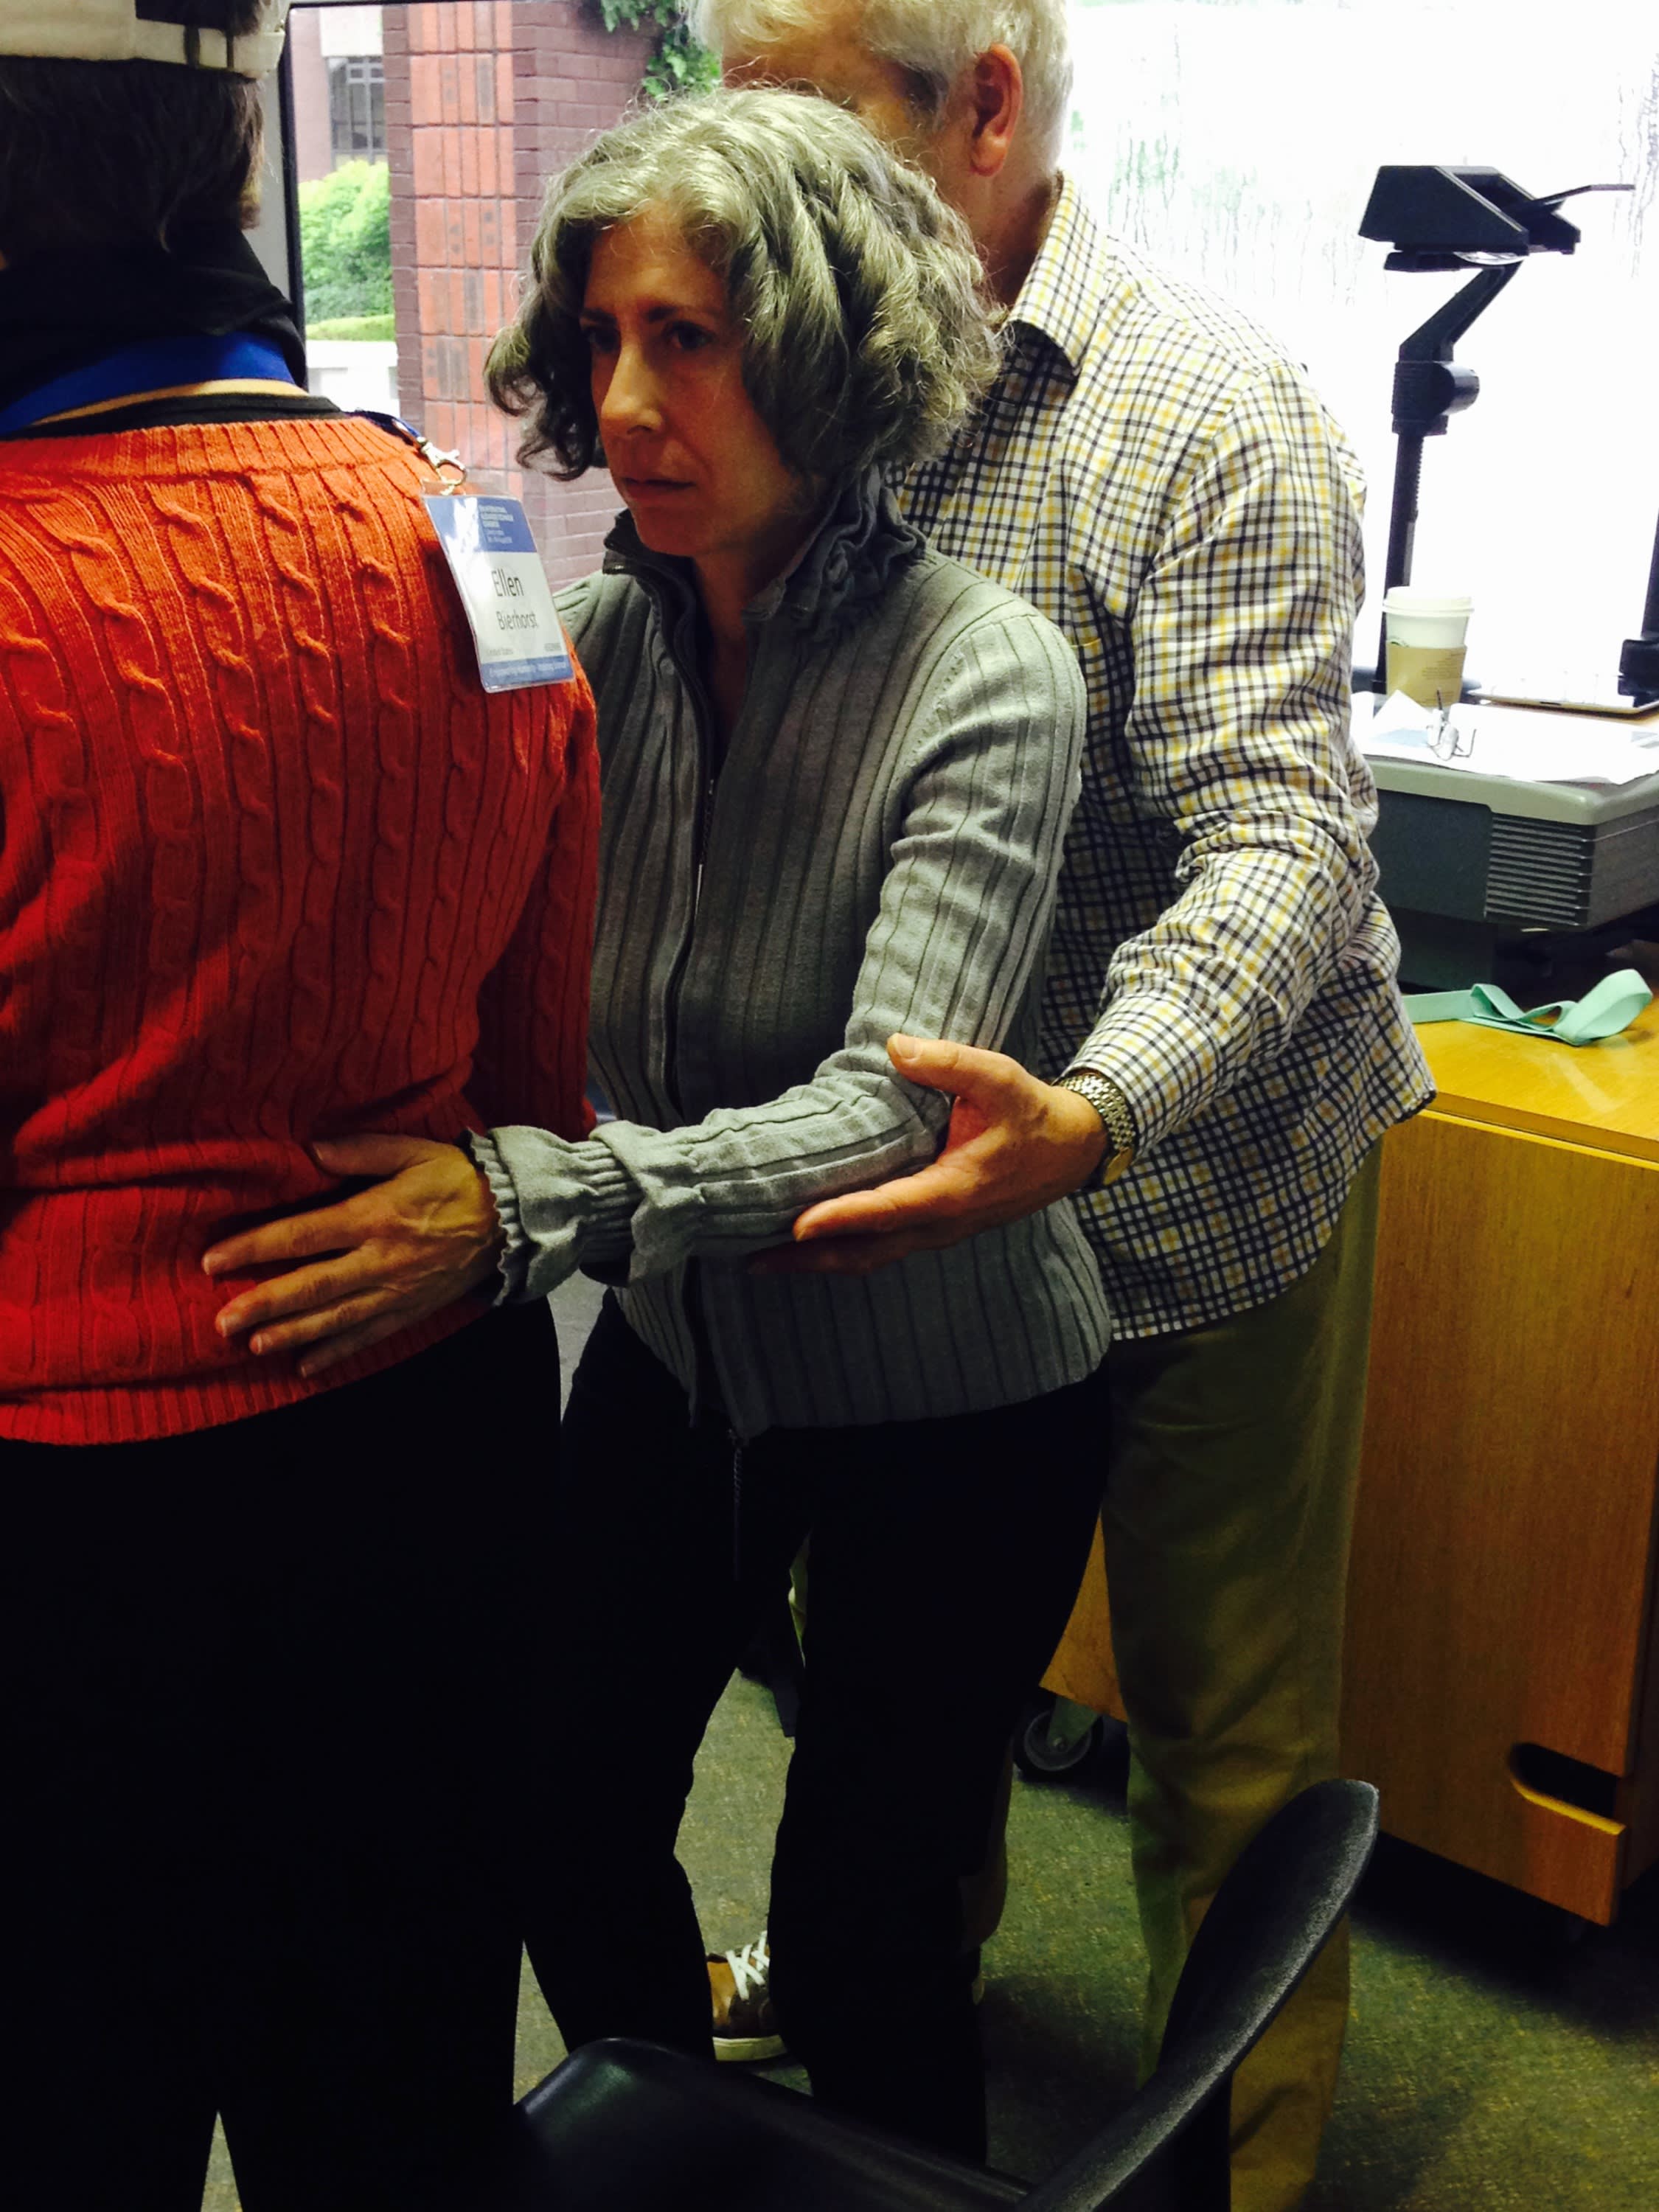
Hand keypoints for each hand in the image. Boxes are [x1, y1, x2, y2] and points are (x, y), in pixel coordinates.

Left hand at [203, 1135, 503, 1377]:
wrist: (514, 1218)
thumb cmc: (458, 1178)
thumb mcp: (413, 1151)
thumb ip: (361, 1151)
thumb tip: (312, 1151)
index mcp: (374, 1216)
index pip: (302, 1234)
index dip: (254, 1247)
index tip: (213, 1260)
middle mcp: (380, 1259)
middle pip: (311, 1286)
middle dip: (262, 1304)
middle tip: (220, 1321)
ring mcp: (396, 1290)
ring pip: (335, 1318)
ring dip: (290, 1333)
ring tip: (251, 1344)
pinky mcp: (412, 1310)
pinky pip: (369, 1336)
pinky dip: (336, 1353)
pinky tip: (305, 1366)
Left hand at [749, 1036, 1109, 1276]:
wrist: (1070, 1151)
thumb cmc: (1031, 1112)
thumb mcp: (999, 1077)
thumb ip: (950, 1062)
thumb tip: (897, 1047)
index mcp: (954, 1191)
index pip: (887, 1210)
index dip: (842, 1219)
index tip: (798, 1226)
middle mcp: (942, 1224)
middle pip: (867, 1251)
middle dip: (809, 1259)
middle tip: (753, 1258)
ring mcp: (938, 1233)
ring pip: (872, 1258)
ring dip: (819, 1262)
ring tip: (763, 1259)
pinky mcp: (934, 1231)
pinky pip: (882, 1250)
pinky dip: (842, 1251)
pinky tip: (809, 1244)